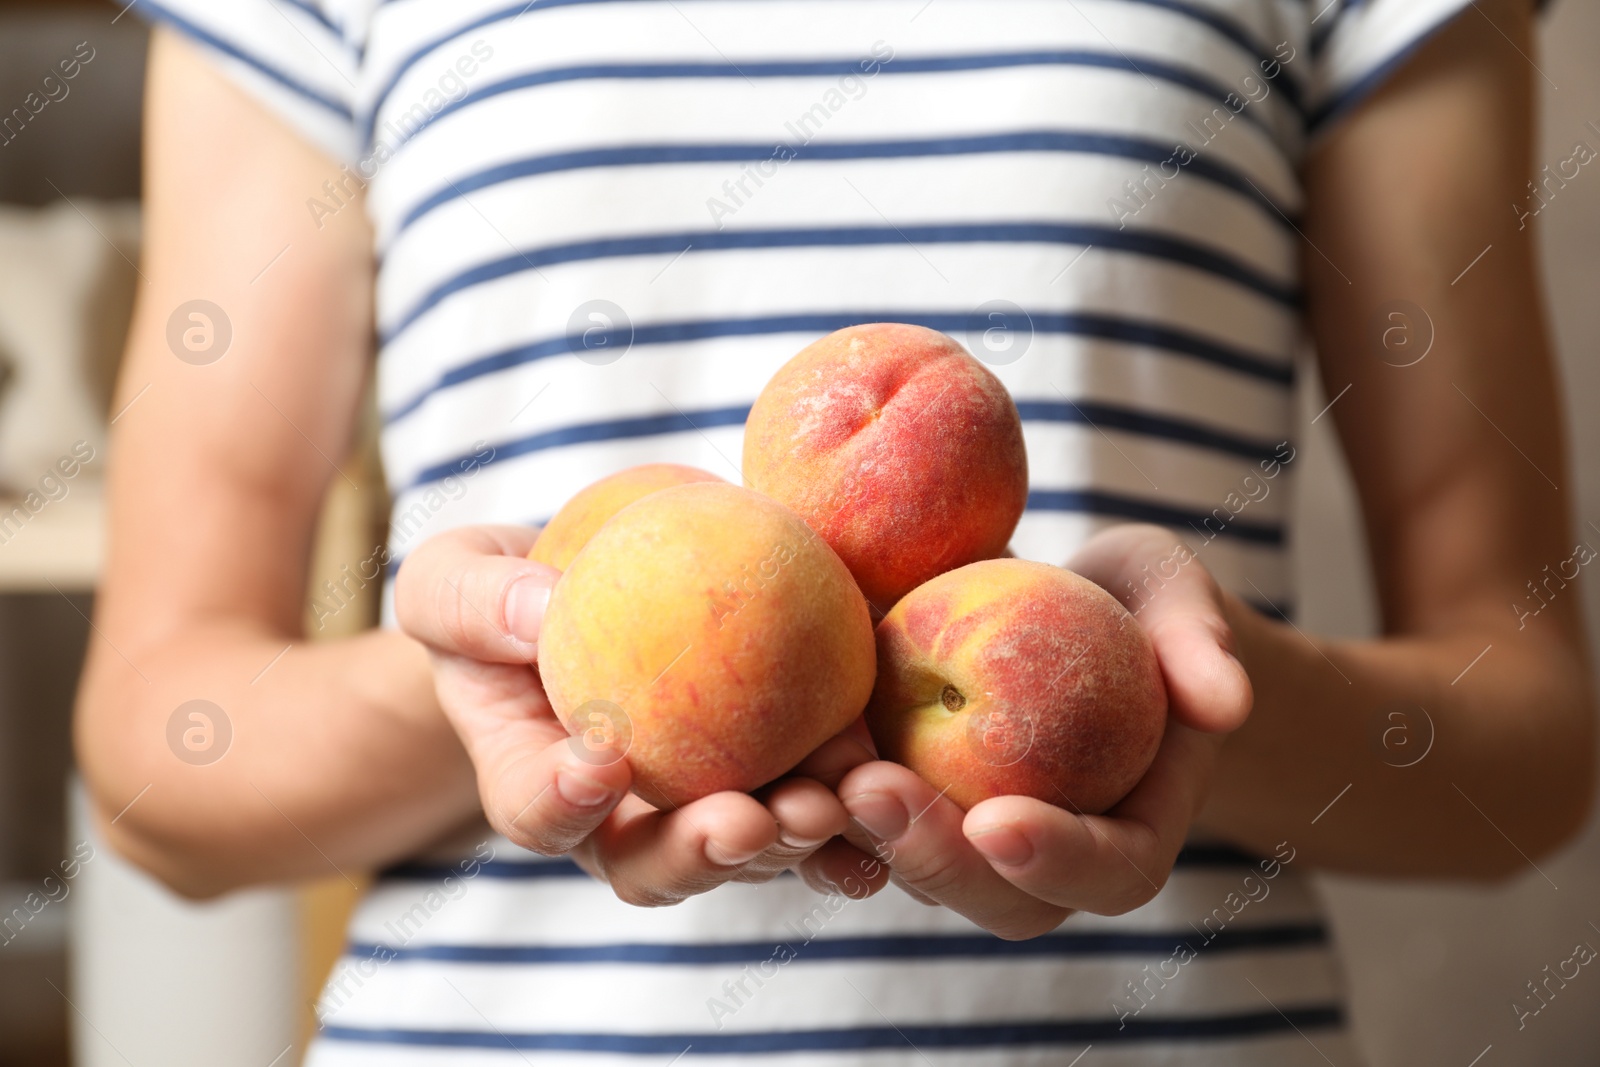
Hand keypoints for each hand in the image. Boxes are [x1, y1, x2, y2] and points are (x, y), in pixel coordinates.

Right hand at [395, 525, 872, 904]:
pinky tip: (891, 791)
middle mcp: (622, 817)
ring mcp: (701, 800)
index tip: (598, 766)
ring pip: (749, 846)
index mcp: (535, 780)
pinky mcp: (773, 766)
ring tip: (831, 805)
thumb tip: (540, 609)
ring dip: (794, 838)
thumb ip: (478, 603)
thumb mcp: (455, 582)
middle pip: (656, 862)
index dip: (562, 804)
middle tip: (745, 822)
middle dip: (704, 854)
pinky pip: (817, 796)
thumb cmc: (498, 593)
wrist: (590, 579)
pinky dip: (856, 806)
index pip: (539, 813)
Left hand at [817, 524, 1252, 938]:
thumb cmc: (1143, 607)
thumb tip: (1225, 702)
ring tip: (816, 774)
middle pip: (996, 894)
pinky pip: (866, 818)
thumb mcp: (1180, 601)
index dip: (1058, 858)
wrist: (1073, 607)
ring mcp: (972, 837)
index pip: (1109, 871)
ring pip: (916, 868)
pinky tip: (783, 744)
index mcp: (1130, 830)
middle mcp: (1047, 853)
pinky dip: (825, 793)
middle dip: (934, 857)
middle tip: (878, 793)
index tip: (1001, 821)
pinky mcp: (913, 799)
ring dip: (862, 835)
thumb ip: (1201, 647)